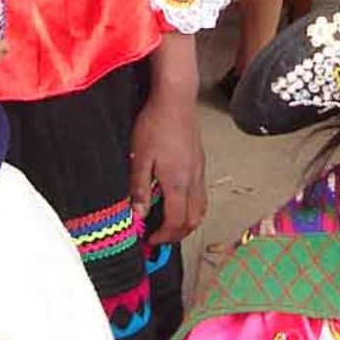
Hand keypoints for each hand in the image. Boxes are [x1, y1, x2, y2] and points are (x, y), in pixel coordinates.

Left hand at [130, 92, 206, 242]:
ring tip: (169, 223)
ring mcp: (200, 171)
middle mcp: (194, 180)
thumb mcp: (139, 158)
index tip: (150, 240)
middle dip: (177, 234)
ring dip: (187, 222)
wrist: (176, 99)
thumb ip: (139, 189)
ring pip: (201, 208)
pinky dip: (191, 206)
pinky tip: (177, 199)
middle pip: (193, 220)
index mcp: (178, 183)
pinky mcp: (200, 161)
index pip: (176, 222)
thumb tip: (138, 215)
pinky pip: (201, 194)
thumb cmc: (155, 125)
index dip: (164, 236)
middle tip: (160, 236)